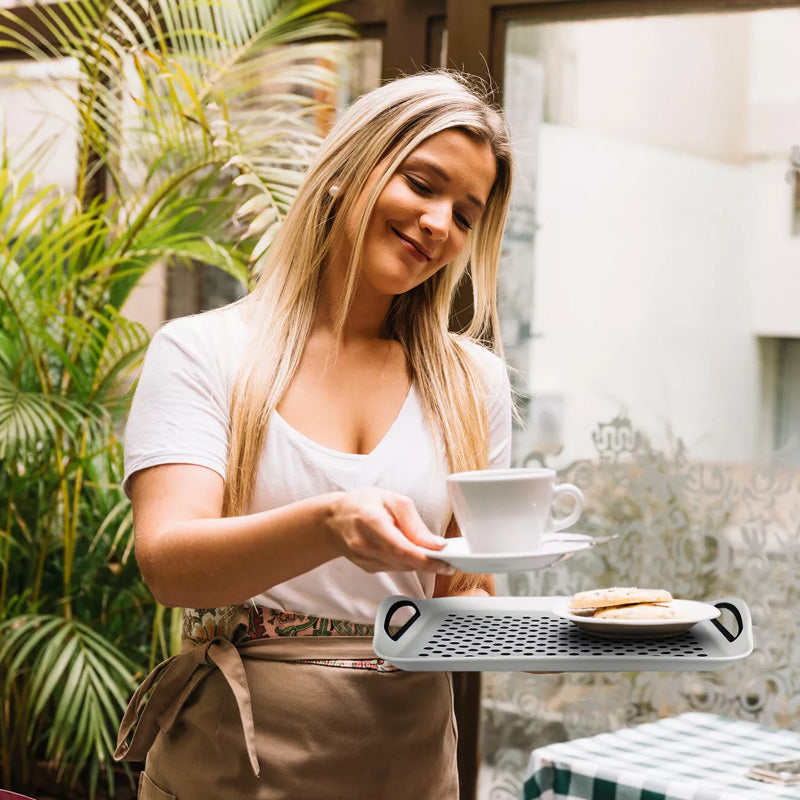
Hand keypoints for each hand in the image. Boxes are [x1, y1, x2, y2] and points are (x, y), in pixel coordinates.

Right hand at [326, 488, 447, 573]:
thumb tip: (436, 545)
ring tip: (431, 552)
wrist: (334, 519)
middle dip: (429, 563)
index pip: (402, 549)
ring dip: (418, 562)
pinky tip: (407, 550)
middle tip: (449, 560)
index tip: (446, 563)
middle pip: (403, 561)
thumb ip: (414, 524)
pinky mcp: (367, 568)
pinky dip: (406, 562)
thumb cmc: (363, 504)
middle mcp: (365, 544)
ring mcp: (364, 559)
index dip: (426, 560)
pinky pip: (394, 568)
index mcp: (371, 521)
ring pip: (401, 567)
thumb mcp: (392, 500)